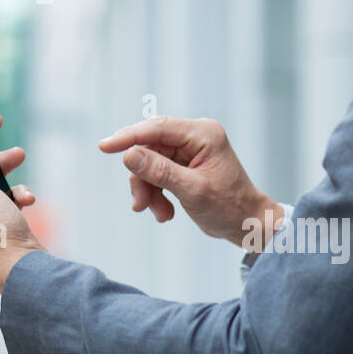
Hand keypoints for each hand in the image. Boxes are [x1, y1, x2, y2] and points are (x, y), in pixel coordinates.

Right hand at [98, 116, 280, 246]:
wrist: (247, 225)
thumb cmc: (229, 207)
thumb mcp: (192, 191)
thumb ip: (160, 171)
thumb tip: (129, 155)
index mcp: (202, 134)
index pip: (157, 128)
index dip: (128, 137)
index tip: (104, 147)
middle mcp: (194, 137)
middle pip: (150, 148)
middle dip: (142, 177)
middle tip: (139, 203)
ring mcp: (188, 151)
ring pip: (149, 163)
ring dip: (149, 190)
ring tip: (158, 213)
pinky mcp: (183, 165)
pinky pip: (157, 173)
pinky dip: (155, 193)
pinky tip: (164, 212)